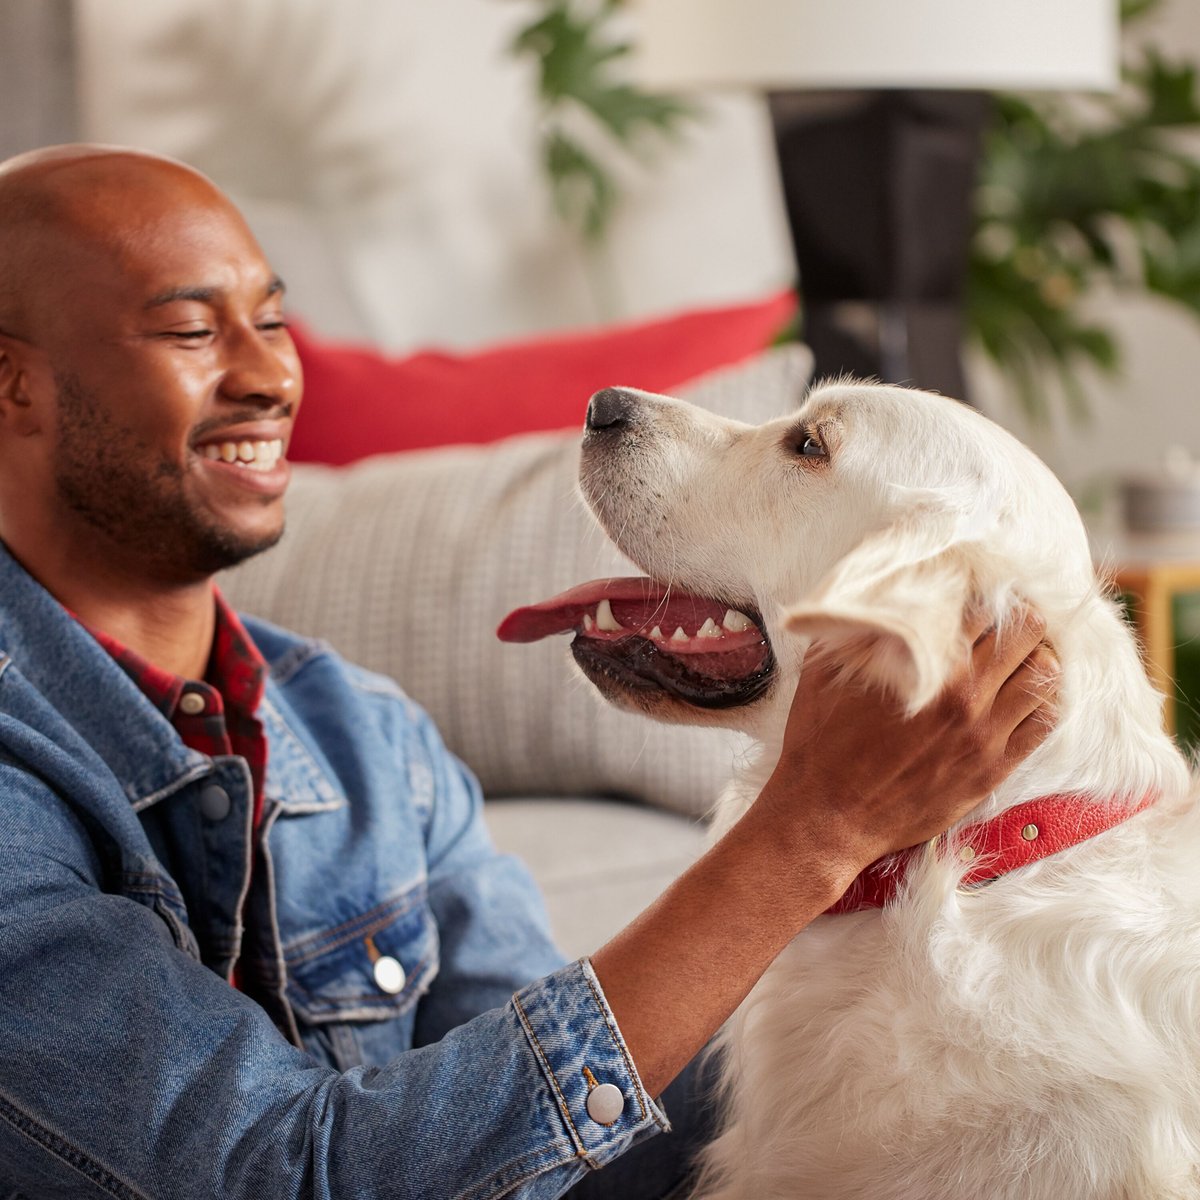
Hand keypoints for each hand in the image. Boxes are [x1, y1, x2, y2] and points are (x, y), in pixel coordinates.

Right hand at [756, 607, 1059, 889]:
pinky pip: (1045, 724)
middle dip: (1020, 617)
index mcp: (927, 664)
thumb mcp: (824, 671)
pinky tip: (1030, 693)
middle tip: (1010, 617)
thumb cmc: (820, 742)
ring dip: (1038, 655)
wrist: (827, 815)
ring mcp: (984, 734)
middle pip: (1025, 633)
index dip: (985, 594)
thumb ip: (857, 630)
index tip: (980, 594)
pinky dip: (1046, 700)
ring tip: (1024, 653)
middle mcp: (965, 695)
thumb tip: (877, 597)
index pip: (983, 607)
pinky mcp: (992, 769)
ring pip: (1044, 676)